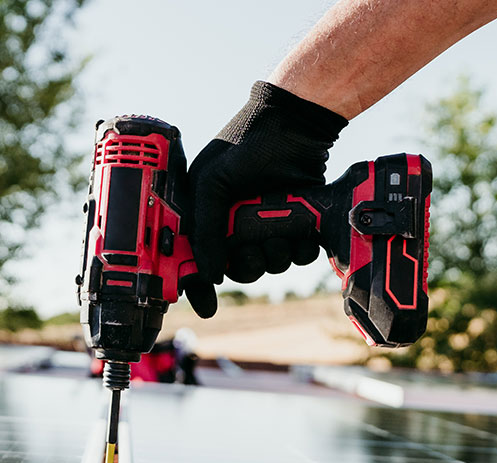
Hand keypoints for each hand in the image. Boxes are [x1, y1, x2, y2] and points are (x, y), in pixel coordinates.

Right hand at [189, 81, 347, 284]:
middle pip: (238, 269)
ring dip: (275, 258)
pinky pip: (298, 255)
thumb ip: (205, 230)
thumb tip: (209, 275)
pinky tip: (299, 233)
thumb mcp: (212, 183)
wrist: (294, 124)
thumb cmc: (245, 145)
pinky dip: (300, 250)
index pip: (196, 261)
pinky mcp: (297, 224)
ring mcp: (266, 225)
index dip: (198, 286)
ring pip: (270, 265)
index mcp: (206, 215)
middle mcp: (235, 224)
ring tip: (278, 235)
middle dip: (247, 266)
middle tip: (252, 251)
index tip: (206, 306)